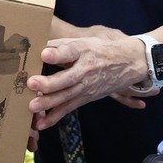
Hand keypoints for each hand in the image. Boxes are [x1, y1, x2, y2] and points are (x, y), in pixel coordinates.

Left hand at [27, 30, 151, 129]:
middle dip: (49, 83)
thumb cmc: (102, 48)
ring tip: (32, 106)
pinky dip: (55, 116)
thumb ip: (62, 43)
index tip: (44, 54)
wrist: (130, 62)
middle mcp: (86, 70)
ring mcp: (86, 86)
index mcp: (84, 50)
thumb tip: (37, 43)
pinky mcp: (85, 98)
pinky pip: (68, 108)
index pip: (70, 52)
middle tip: (32, 83)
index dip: (58, 53)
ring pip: (66, 95)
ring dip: (49, 102)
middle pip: (67, 78)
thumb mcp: (87, 39)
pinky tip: (40, 124)